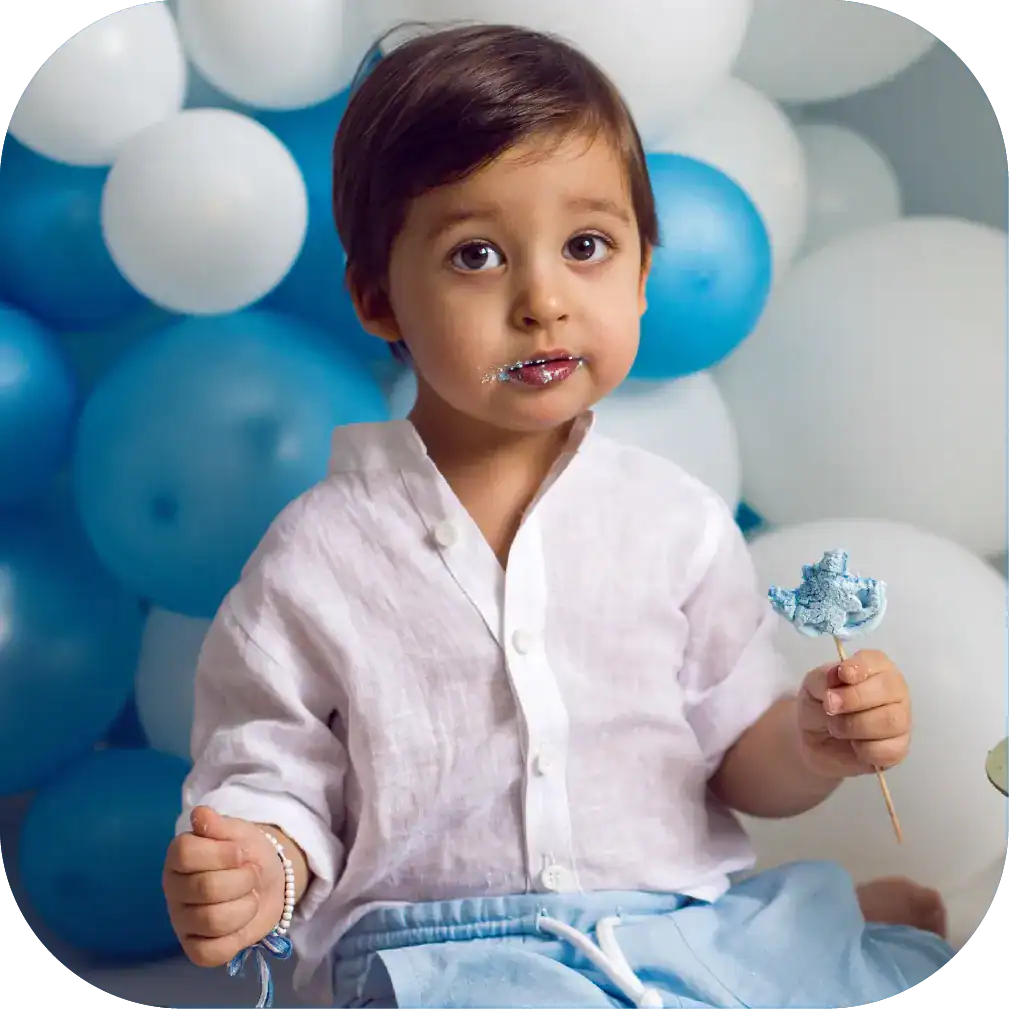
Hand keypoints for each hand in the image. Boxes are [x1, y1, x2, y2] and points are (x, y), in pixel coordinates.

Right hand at [163, 807, 284, 967]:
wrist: (266, 879)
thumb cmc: (245, 853)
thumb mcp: (237, 832)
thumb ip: (219, 825)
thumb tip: (200, 815)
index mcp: (178, 857)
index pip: (185, 853)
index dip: (222, 853)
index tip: (241, 852)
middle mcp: (174, 890)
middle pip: (205, 888)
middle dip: (242, 879)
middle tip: (253, 873)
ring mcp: (182, 922)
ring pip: (212, 921)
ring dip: (245, 906)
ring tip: (251, 895)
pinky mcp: (195, 949)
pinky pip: (212, 953)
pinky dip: (237, 936)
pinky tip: (243, 919)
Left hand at [797, 649, 910, 778]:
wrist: (814, 741)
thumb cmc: (819, 706)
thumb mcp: (812, 687)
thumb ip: (822, 678)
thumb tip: (836, 676)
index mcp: (875, 668)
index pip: (877, 660)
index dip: (861, 667)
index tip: (843, 675)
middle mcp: (894, 691)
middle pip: (889, 689)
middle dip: (854, 698)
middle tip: (830, 706)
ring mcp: (900, 720)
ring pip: (890, 720)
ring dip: (855, 725)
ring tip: (835, 727)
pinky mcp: (898, 749)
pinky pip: (888, 749)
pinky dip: (864, 749)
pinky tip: (853, 745)